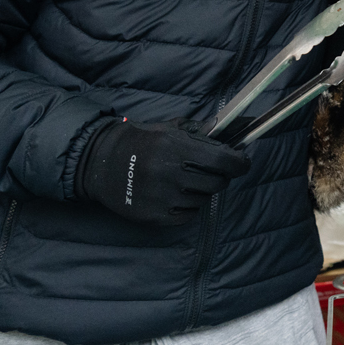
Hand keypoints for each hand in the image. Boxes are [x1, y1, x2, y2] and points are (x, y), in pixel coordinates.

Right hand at [76, 118, 250, 225]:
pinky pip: (188, 215)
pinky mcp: (154, 215)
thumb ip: (197, 131)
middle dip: (220, 176)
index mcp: (174, 147)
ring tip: (188, 181)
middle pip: (216, 182)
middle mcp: (169, 173)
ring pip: (203, 199)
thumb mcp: (167, 129)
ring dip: (203, 191)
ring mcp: (161, 196)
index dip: (239, 163)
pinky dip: (189, 206)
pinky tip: (179, 195)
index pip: (222, 160)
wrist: (101, 162)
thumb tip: (224, 132)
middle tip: (213, 171)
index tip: (243, 163)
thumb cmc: (139, 141)